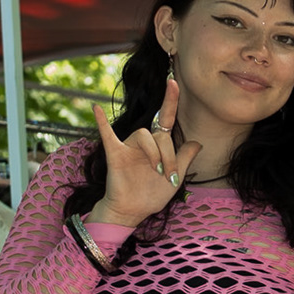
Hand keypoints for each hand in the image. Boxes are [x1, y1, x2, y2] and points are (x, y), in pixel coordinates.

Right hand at [89, 78, 203, 227]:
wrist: (132, 212)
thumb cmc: (151, 194)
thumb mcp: (176, 178)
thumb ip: (185, 158)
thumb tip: (197, 142)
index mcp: (159, 145)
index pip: (166, 118)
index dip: (170, 100)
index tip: (173, 81)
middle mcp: (144, 142)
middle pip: (161, 135)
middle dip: (170, 155)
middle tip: (170, 176)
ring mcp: (129, 147)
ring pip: (144, 135)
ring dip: (155, 154)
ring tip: (157, 171)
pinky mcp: (116, 154)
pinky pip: (107, 135)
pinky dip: (101, 122)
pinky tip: (96, 108)